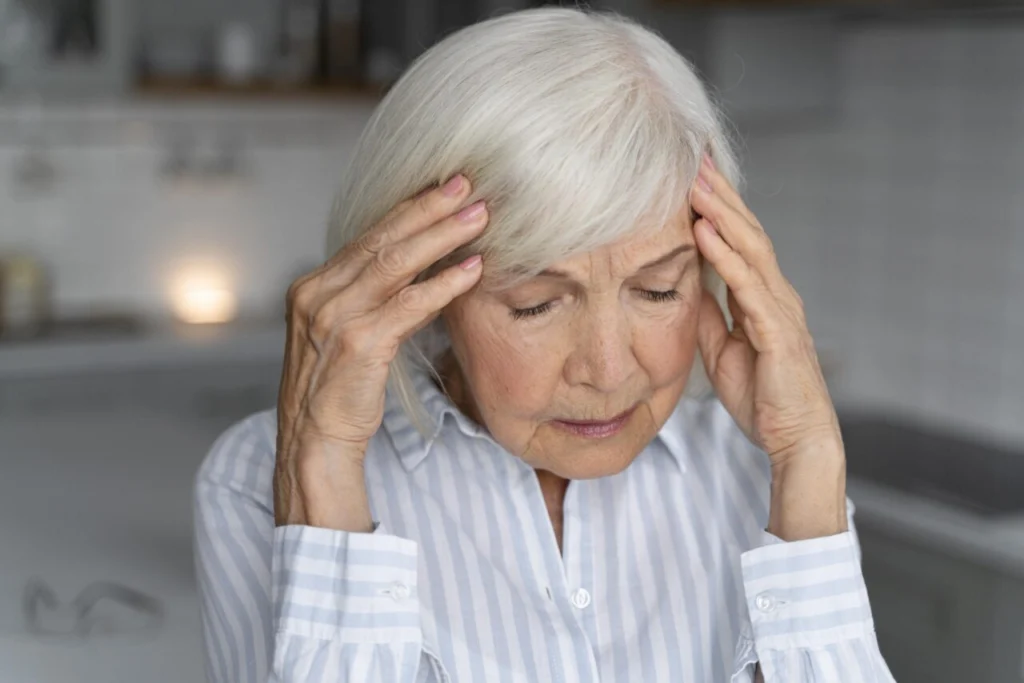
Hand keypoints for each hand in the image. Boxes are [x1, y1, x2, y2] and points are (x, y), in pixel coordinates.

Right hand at [274, 175, 486, 529]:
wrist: (314, 443)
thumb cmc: (337, 392)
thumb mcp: (346, 335)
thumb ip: (372, 300)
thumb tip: (419, 269)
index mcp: (314, 287)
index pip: (367, 236)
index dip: (409, 209)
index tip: (444, 187)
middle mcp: (318, 293)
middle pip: (382, 239)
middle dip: (429, 208)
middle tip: (468, 184)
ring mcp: (334, 317)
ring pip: (395, 262)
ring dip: (442, 236)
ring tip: (480, 216)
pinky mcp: (358, 343)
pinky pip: (407, 305)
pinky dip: (443, 285)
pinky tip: (472, 270)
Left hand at [690, 154, 845, 539]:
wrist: (796, 439)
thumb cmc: (764, 398)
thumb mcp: (722, 350)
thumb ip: (709, 315)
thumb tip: (686, 285)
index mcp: (762, 298)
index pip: (738, 241)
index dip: (717, 207)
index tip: (691, 176)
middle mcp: (775, 294)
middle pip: (746, 231)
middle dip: (719, 194)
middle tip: (693, 157)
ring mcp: (780, 309)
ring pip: (750, 248)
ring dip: (720, 211)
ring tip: (694, 181)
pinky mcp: (778, 331)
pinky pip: (748, 286)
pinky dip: (724, 255)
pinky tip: (703, 232)